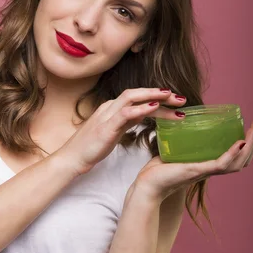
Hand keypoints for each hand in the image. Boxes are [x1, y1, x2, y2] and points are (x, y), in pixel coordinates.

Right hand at [57, 88, 186, 174]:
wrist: (71, 159)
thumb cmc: (91, 147)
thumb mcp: (113, 132)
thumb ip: (127, 122)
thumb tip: (143, 115)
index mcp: (112, 108)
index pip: (138, 98)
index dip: (157, 97)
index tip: (175, 101)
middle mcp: (110, 107)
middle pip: (138, 93)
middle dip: (160, 93)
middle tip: (181, 98)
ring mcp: (107, 115)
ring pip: (133, 98)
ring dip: (154, 97)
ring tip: (173, 99)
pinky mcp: (105, 127)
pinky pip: (125, 113)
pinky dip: (141, 108)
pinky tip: (155, 107)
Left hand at [132, 120, 252, 202]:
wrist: (145, 186)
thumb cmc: (156, 172)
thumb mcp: (173, 151)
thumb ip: (179, 140)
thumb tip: (178, 121)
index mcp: (206, 166)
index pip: (234, 158)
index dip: (246, 145)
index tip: (251, 128)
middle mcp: (209, 170)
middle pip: (241, 160)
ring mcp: (204, 171)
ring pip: (236, 163)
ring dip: (249, 146)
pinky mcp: (196, 171)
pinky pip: (220, 164)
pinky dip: (232, 154)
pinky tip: (239, 143)